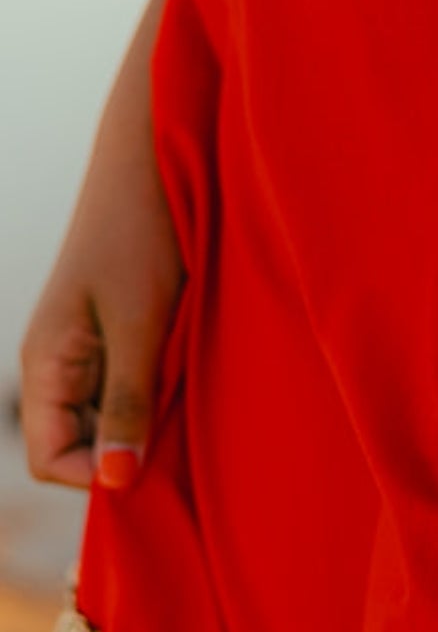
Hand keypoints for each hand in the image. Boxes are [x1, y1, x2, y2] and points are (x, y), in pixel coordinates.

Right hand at [19, 0, 182, 491]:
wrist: (154, 148)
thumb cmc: (142, 228)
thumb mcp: (140, 321)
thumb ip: (128, 403)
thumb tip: (116, 483)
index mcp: (46, 362)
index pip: (53, 460)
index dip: (101, 475)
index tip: (158, 461)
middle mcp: (59, 361)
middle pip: (82, 443)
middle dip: (132, 448)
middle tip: (187, 428)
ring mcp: (88, 343)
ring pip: (113, 414)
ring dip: (153, 416)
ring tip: (195, 392)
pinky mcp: (119, 324)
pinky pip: (133, 381)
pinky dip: (164, 386)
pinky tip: (198, 369)